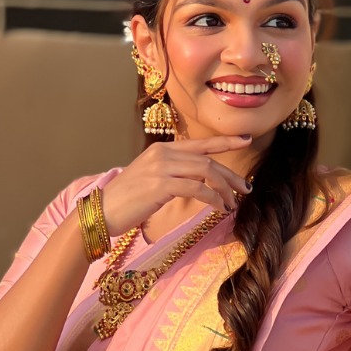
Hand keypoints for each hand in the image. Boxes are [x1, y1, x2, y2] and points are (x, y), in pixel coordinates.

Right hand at [100, 136, 252, 234]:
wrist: (103, 210)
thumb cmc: (128, 200)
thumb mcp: (152, 178)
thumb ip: (174, 173)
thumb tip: (199, 180)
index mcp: (162, 149)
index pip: (200, 144)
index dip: (225, 142)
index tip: (247, 140)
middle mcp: (163, 154)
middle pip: (208, 160)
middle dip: (230, 176)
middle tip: (246, 189)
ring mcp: (161, 168)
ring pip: (205, 172)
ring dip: (224, 189)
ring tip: (232, 204)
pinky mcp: (160, 185)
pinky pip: (197, 189)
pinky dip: (212, 199)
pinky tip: (219, 208)